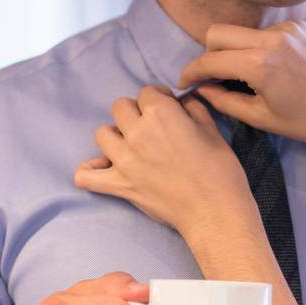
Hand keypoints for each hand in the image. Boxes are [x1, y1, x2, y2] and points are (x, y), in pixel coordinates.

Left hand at [75, 85, 258, 240]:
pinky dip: (91, 170)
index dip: (160, 98)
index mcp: (161, 114)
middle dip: (136, 112)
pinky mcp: (118, 186)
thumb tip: (180, 102)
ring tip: (132, 145)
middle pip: (120, 107)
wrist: (214, 212)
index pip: (146, 92)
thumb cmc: (220, 170)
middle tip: (151, 126)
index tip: (169, 109)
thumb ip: (192, 108)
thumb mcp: (212, 130)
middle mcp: (137, 132)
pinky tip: (105, 168)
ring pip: (102, 134)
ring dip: (116, 136)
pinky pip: (85, 176)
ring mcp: (123, 160)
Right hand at [177, 21, 305, 154]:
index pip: (209, 60)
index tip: (184, 84)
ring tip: (241, 77)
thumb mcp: (263, 118)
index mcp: (260, 64)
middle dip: (207, 54)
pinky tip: (267, 69)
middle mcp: (271, 39)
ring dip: (232, 50)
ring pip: (240, 30)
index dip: (190, 72)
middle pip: (217, 33)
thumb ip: (225, 101)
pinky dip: (255, 47)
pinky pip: (263, 32)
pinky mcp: (297, 27)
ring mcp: (286, 29)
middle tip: (211, 78)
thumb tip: (202, 89)